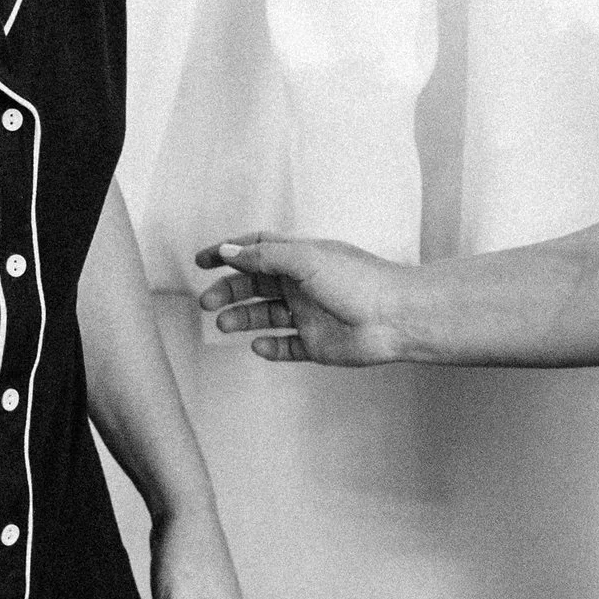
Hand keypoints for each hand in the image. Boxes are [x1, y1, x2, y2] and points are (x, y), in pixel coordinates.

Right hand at [195, 234, 412, 365]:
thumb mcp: (305, 258)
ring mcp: (309, 315)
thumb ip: (264, 256)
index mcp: (300, 257)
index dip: (228, 252)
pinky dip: (270, 348)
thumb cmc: (358, 280)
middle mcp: (302, 284)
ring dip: (242, 319)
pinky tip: (258, 346)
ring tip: (224, 324)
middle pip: (255, 285)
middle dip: (229, 291)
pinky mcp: (317, 344)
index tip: (202, 260)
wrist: (397, 316)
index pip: (256, 250)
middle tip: (208, 302)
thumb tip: (228, 250)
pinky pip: (286, 347)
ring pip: (265, 317)